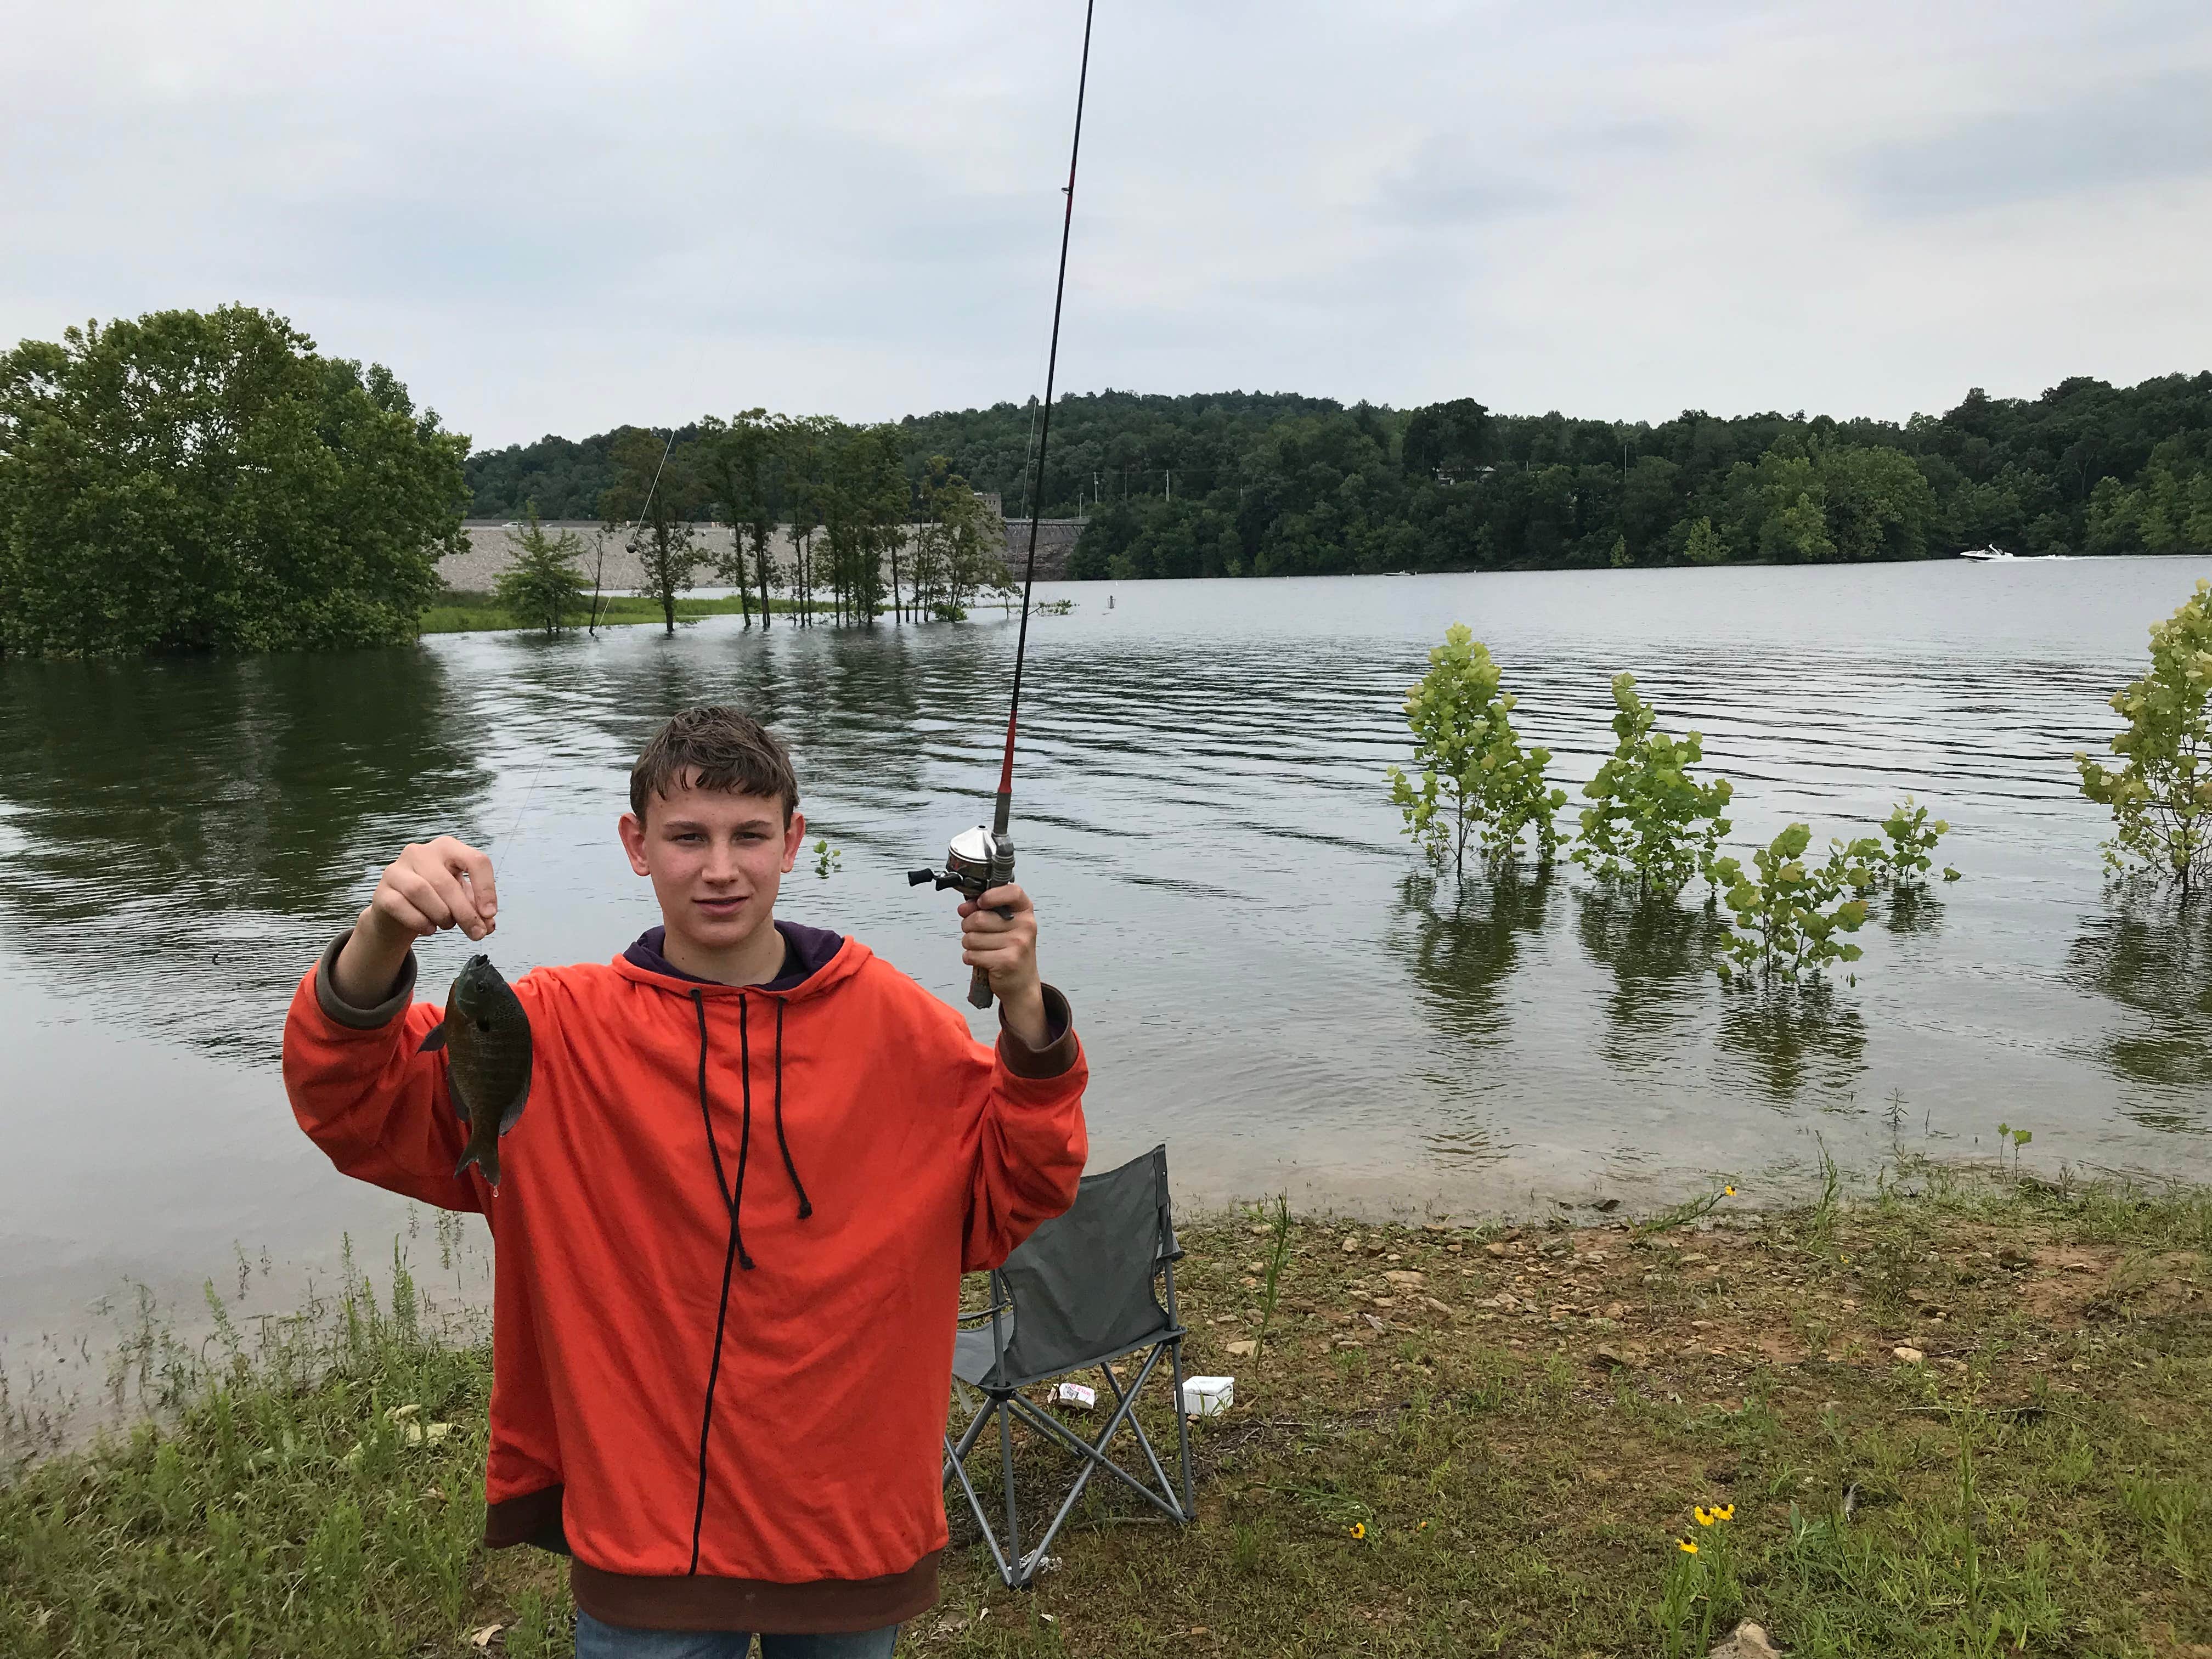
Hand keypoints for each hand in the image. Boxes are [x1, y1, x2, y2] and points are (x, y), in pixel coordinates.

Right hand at [333, 838, 497, 1007]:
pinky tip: (429, 929)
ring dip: (441, 914)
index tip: (490, 914)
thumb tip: (488, 926)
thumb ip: (477, 910)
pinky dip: (419, 921)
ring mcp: (397, 870)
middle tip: (476, 933)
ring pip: (421, 891)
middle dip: (465, 913)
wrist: (398, 910)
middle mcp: (420, 852)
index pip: (475, 860)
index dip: (486, 889)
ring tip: (447, 925)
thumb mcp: (461, 899)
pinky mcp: (381, 891)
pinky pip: (400, 906)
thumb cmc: (436, 899)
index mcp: (447, 848)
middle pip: (446, 882)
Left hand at [959, 883, 1045, 1041]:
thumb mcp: (1005, 925)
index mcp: (1025, 911)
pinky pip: (972, 954)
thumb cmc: (1010, 950)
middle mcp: (1025, 925)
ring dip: (969, 944)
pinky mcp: (1008, 961)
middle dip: (968, 926)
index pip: (1012, 891)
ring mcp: (1018, 944)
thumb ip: (985, 910)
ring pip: (972, 937)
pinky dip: (970, 958)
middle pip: (979, 917)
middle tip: (976, 934)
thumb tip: (963, 908)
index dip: (991, 895)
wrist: (1022, 982)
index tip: (980, 903)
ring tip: (981, 948)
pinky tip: (982, 959)